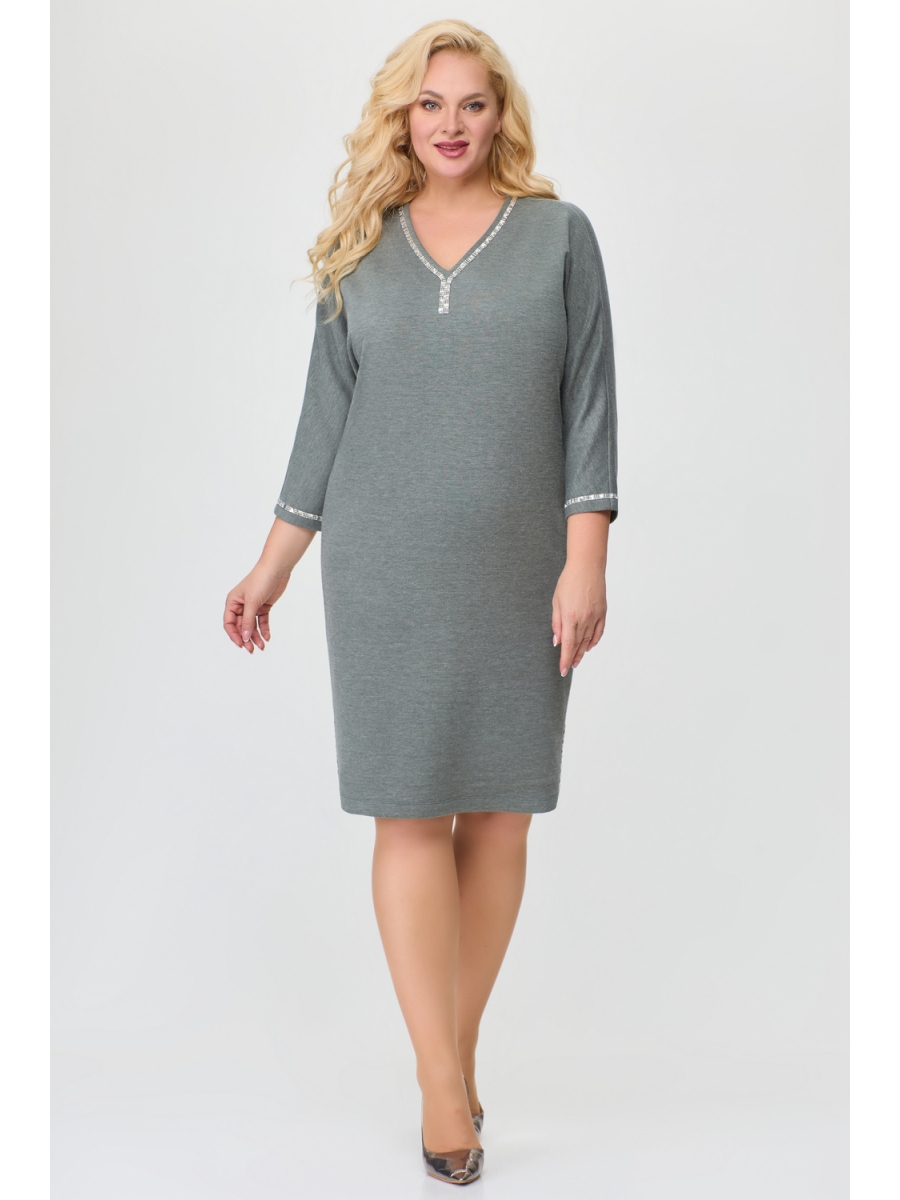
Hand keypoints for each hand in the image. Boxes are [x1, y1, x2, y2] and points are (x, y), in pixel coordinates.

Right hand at [223, 566, 291, 653]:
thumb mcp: (252, 603)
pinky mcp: (264, 606)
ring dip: (256, 636)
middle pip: (241, 626)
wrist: (277, 569)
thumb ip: (248, 621)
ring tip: (262, 646)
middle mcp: (241, 605)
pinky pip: (262, 621)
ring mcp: (253, 606)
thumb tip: (245, 637)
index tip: (241, 644)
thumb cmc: (260, 580)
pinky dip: (264, 629)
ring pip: (252, 625)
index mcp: (233, 602)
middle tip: (252, 649)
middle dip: (246, 638)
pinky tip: (267, 637)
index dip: (234, 635)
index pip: (229, 623)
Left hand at [551, 559, 606, 676]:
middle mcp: (584, 619)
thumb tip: (557, 640)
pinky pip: (599, 631)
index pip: (568, 644)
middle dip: (573, 658)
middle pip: (579, 645)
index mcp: (570, 617)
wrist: (587, 567)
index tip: (562, 670)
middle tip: (569, 668)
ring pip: (589, 640)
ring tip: (577, 660)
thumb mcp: (556, 601)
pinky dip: (594, 641)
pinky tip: (590, 647)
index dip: (564, 659)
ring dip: (583, 652)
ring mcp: (595, 616)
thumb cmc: (569, 581)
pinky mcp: (603, 612)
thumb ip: (557, 622)